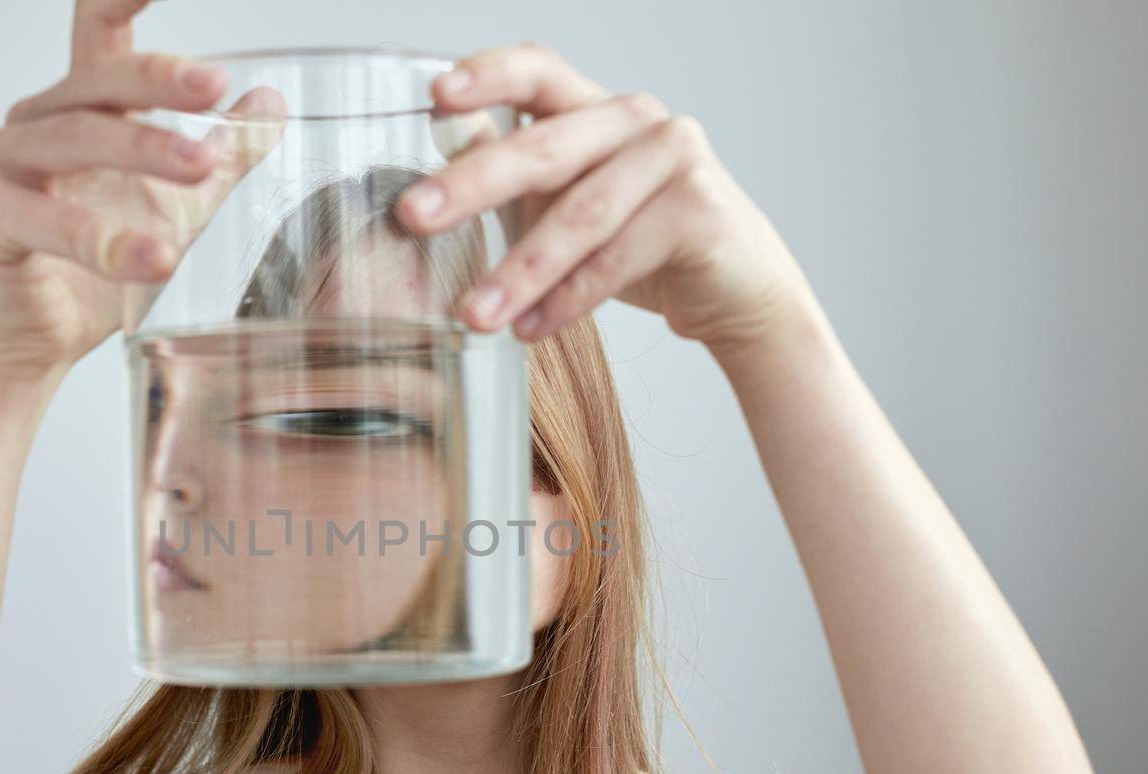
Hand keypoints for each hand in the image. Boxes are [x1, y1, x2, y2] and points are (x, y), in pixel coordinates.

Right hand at [0, 0, 285, 381]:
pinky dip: (105, 241)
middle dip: (158, 79)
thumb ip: (222, 153)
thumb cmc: (95, 272)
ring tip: (202, 169)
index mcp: (79, 108)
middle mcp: (34, 123)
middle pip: (97, 82)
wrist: (38, 346)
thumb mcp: (177, 207)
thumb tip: (271, 101)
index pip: (99, 30)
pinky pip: (45, 221)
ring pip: (74, 140)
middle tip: (215, 87)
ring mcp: (2, 166)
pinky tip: (155, 257)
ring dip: (143, 151)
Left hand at [394, 43, 828, 360]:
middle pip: (544, 148)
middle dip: (471, 185)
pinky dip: (567, 300)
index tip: (436, 95)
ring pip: (581, 215)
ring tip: (473, 314)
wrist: (734, 292)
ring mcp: (674, 158)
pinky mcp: (700, 210)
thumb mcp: (564, 206)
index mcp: (595, 108)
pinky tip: (530, 329)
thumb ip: (512, 180)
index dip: (487, 75)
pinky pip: (617, 259)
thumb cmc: (640, 244)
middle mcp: (636, 120)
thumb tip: (431, 169)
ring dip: (519, 270)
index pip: (537, 70)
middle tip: (413, 216)